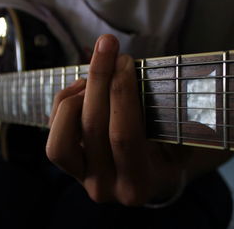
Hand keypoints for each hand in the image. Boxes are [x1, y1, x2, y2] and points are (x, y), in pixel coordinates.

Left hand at [47, 34, 191, 205]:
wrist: (149, 177)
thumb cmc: (167, 155)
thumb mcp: (181, 144)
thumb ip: (181, 124)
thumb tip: (179, 87)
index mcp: (137, 185)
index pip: (124, 136)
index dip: (122, 94)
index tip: (125, 60)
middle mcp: (105, 187)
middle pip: (92, 129)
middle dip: (99, 79)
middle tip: (107, 46)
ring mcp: (81, 178)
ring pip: (60, 139)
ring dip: (75, 96)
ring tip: (93, 75)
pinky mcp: (66, 166)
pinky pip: (53, 132)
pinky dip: (63, 102)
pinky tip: (83, 87)